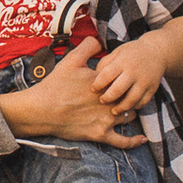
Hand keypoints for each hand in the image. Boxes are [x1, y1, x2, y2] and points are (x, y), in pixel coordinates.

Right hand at [2, 44, 121, 142]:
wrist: (41, 109)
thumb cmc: (55, 85)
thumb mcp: (71, 60)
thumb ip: (88, 47)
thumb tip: (99, 40)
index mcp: (105, 82)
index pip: (123, 79)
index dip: (121, 78)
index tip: (119, 78)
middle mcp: (109, 101)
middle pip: (129, 96)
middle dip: (128, 95)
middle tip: (123, 93)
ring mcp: (106, 119)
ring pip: (128, 115)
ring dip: (128, 111)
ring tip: (126, 108)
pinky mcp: (100, 134)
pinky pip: (122, 141)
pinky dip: (133, 141)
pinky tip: (142, 139)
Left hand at [92, 36, 169, 116]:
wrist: (156, 52)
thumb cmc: (131, 53)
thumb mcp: (116, 53)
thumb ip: (104, 64)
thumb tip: (94, 79)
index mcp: (122, 61)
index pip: (106, 75)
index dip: (98, 84)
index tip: (93, 89)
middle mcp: (134, 72)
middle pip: (118, 90)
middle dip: (108, 98)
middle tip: (101, 101)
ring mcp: (145, 81)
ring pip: (131, 99)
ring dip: (121, 107)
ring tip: (114, 111)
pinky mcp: (153, 89)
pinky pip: (143, 102)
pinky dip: (134, 107)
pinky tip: (127, 107)